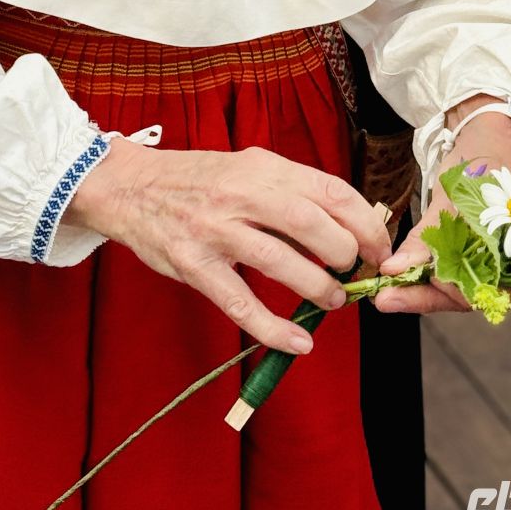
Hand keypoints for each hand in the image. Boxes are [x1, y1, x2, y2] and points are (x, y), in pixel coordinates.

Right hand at [63, 139, 392, 352]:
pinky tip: (299, 343)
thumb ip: (292, 192)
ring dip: (318, 289)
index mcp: (263, 166)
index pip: (331, 191)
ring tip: (330, 301)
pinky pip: (241, 304)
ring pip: (282, 263)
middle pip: (313, 225)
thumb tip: (348, 227)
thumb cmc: (199, 180)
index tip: (380, 248)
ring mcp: (216, 230)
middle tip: (354, 274)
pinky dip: (275, 330)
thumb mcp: (249, 168)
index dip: (365, 223)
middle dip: (346, 256)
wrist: (130, 186)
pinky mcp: (194, 265)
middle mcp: (242, 193)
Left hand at [374, 104, 510, 316]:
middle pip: (466, 297)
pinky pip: (453, 277)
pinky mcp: (476, 259)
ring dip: (421, 292)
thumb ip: (426, 239)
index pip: (477, 292)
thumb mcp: (449, 200)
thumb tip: (394, 270)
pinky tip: (400, 282)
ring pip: (456, 291)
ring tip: (385, 293)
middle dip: (424, 297)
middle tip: (383, 298)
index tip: (397, 294)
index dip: (437, 295)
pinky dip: (427, 280)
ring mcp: (495, 266)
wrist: (487, 140)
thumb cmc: (478, 167)